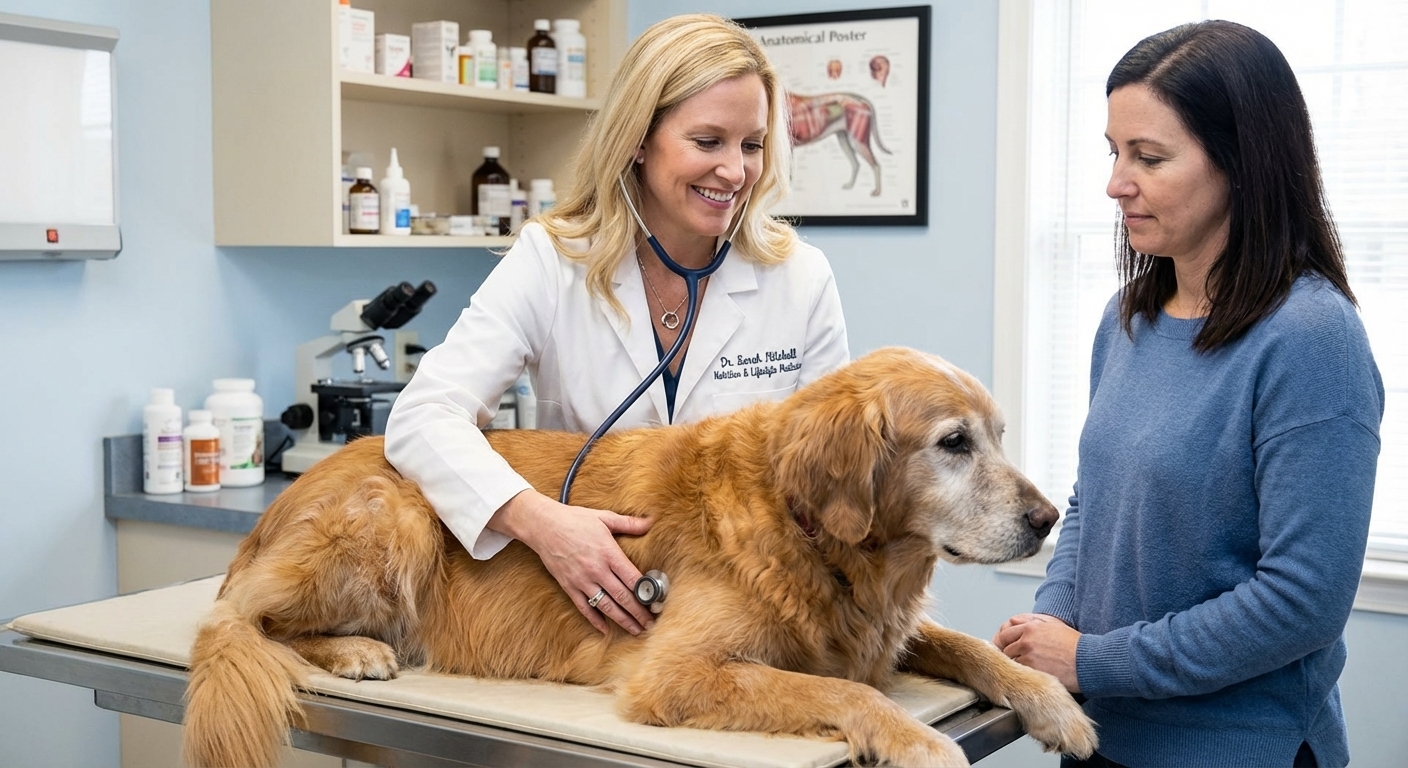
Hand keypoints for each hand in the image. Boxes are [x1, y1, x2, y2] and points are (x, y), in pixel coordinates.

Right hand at [490, 489, 655, 634]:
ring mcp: (582, 580)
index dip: (647, 593)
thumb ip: (629, 523)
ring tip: (636, 630)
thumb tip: (651, 521)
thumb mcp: (604, 518)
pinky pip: (584, 607)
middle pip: (622, 596)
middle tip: (651, 624)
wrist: (543, 525)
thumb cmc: (575, 519)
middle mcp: (597, 570)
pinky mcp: (569, 586)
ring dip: (622, 620)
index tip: (657, 603)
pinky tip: (605, 630)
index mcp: (609, 553)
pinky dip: (595, 620)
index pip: (632, 578)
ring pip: (606, 606)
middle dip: (638, 613)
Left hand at [993, 613, 1080, 692]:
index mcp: (1031, 627)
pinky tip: (1031, 675)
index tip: (1003, 648)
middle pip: (1004, 648)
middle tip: (1014, 661)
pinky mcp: (1033, 670)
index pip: (1005, 633)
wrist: (1088, 660)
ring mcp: (1028, 655)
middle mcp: (1027, 640)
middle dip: (1008, 654)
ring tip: (1026, 669)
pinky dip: (1022, 675)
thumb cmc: (1075, 645)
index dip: (1002, 642)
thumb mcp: (1054, 624)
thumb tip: (1013, 621)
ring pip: (1010, 661)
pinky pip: (1018, 673)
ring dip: (1015, 665)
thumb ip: (1032, 620)